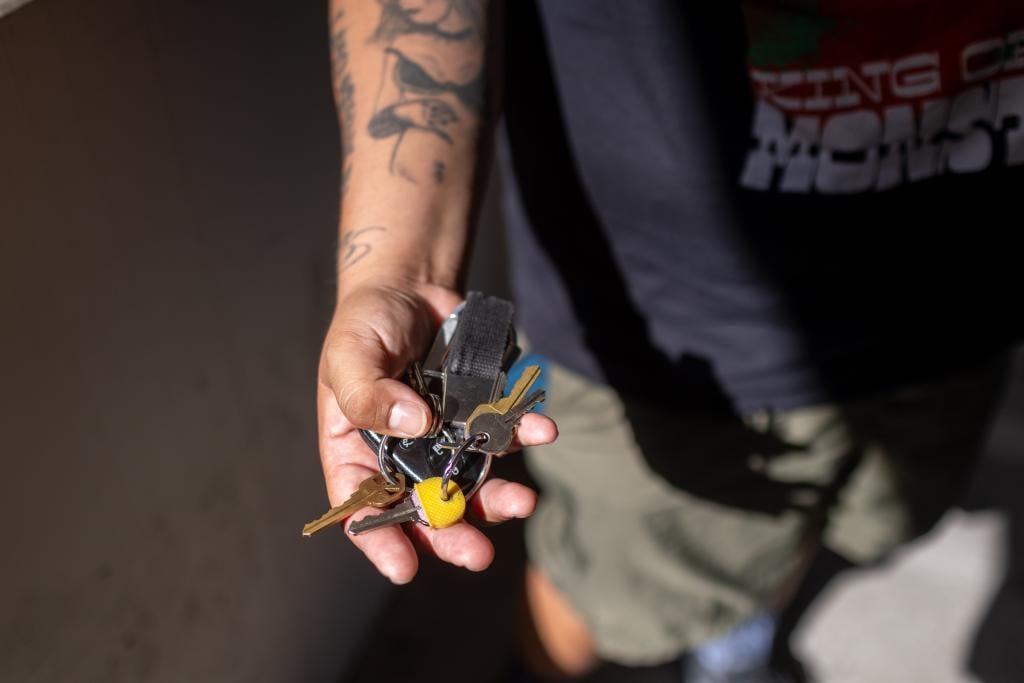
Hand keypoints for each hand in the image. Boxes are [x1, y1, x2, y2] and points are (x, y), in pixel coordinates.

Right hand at [317, 281, 557, 582]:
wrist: (411, 287)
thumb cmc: (367, 325)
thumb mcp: (350, 354)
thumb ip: (368, 394)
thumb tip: (415, 427)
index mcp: (356, 452)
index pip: (363, 508)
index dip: (381, 540)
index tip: (404, 567)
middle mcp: (403, 455)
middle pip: (425, 508)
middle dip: (452, 534)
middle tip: (477, 555)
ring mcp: (445, 438)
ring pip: (472, 482)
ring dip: (499, 499)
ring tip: (524, 503)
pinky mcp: (480, 414)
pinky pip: (504, 434)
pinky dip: (524, 433)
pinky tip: (542, 429)